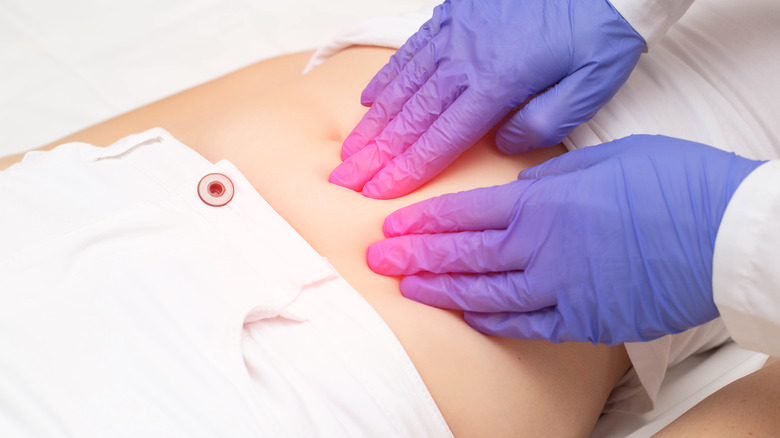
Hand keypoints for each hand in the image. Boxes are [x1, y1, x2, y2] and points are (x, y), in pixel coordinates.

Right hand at [329, 0, 644, 198]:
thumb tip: (502, 143)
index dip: (406, 169)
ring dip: (374, 122)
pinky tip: (369, 99)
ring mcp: (455, 34)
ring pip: (403, 87)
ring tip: (350, 149)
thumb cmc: (600, 26)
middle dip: (376, 153)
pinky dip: (386, 78)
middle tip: (346, 178)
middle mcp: (465, 60)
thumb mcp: (592, 83)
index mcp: (497, 84)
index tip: (377, 191)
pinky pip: (410, 52)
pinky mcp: (454, 14)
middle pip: (411, 118)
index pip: (440, 139)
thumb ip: (544, 122)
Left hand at [366, 135, 764, 343]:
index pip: (465, 213)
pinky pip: (526, 323)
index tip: (392, 226)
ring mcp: (561, 286)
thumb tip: (517, 187)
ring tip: (408, 288)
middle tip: (378, 259)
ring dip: (442, 290)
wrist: (726, 233)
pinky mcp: (585, 318)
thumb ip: (550, 178)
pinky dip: (493, 320)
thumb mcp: (601, 160)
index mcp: (543, 201)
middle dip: (415, 256)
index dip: (424, 221)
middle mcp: (541, 247)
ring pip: (485, 292)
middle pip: (463, 254)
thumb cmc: (671, 182)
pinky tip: (469, 317)